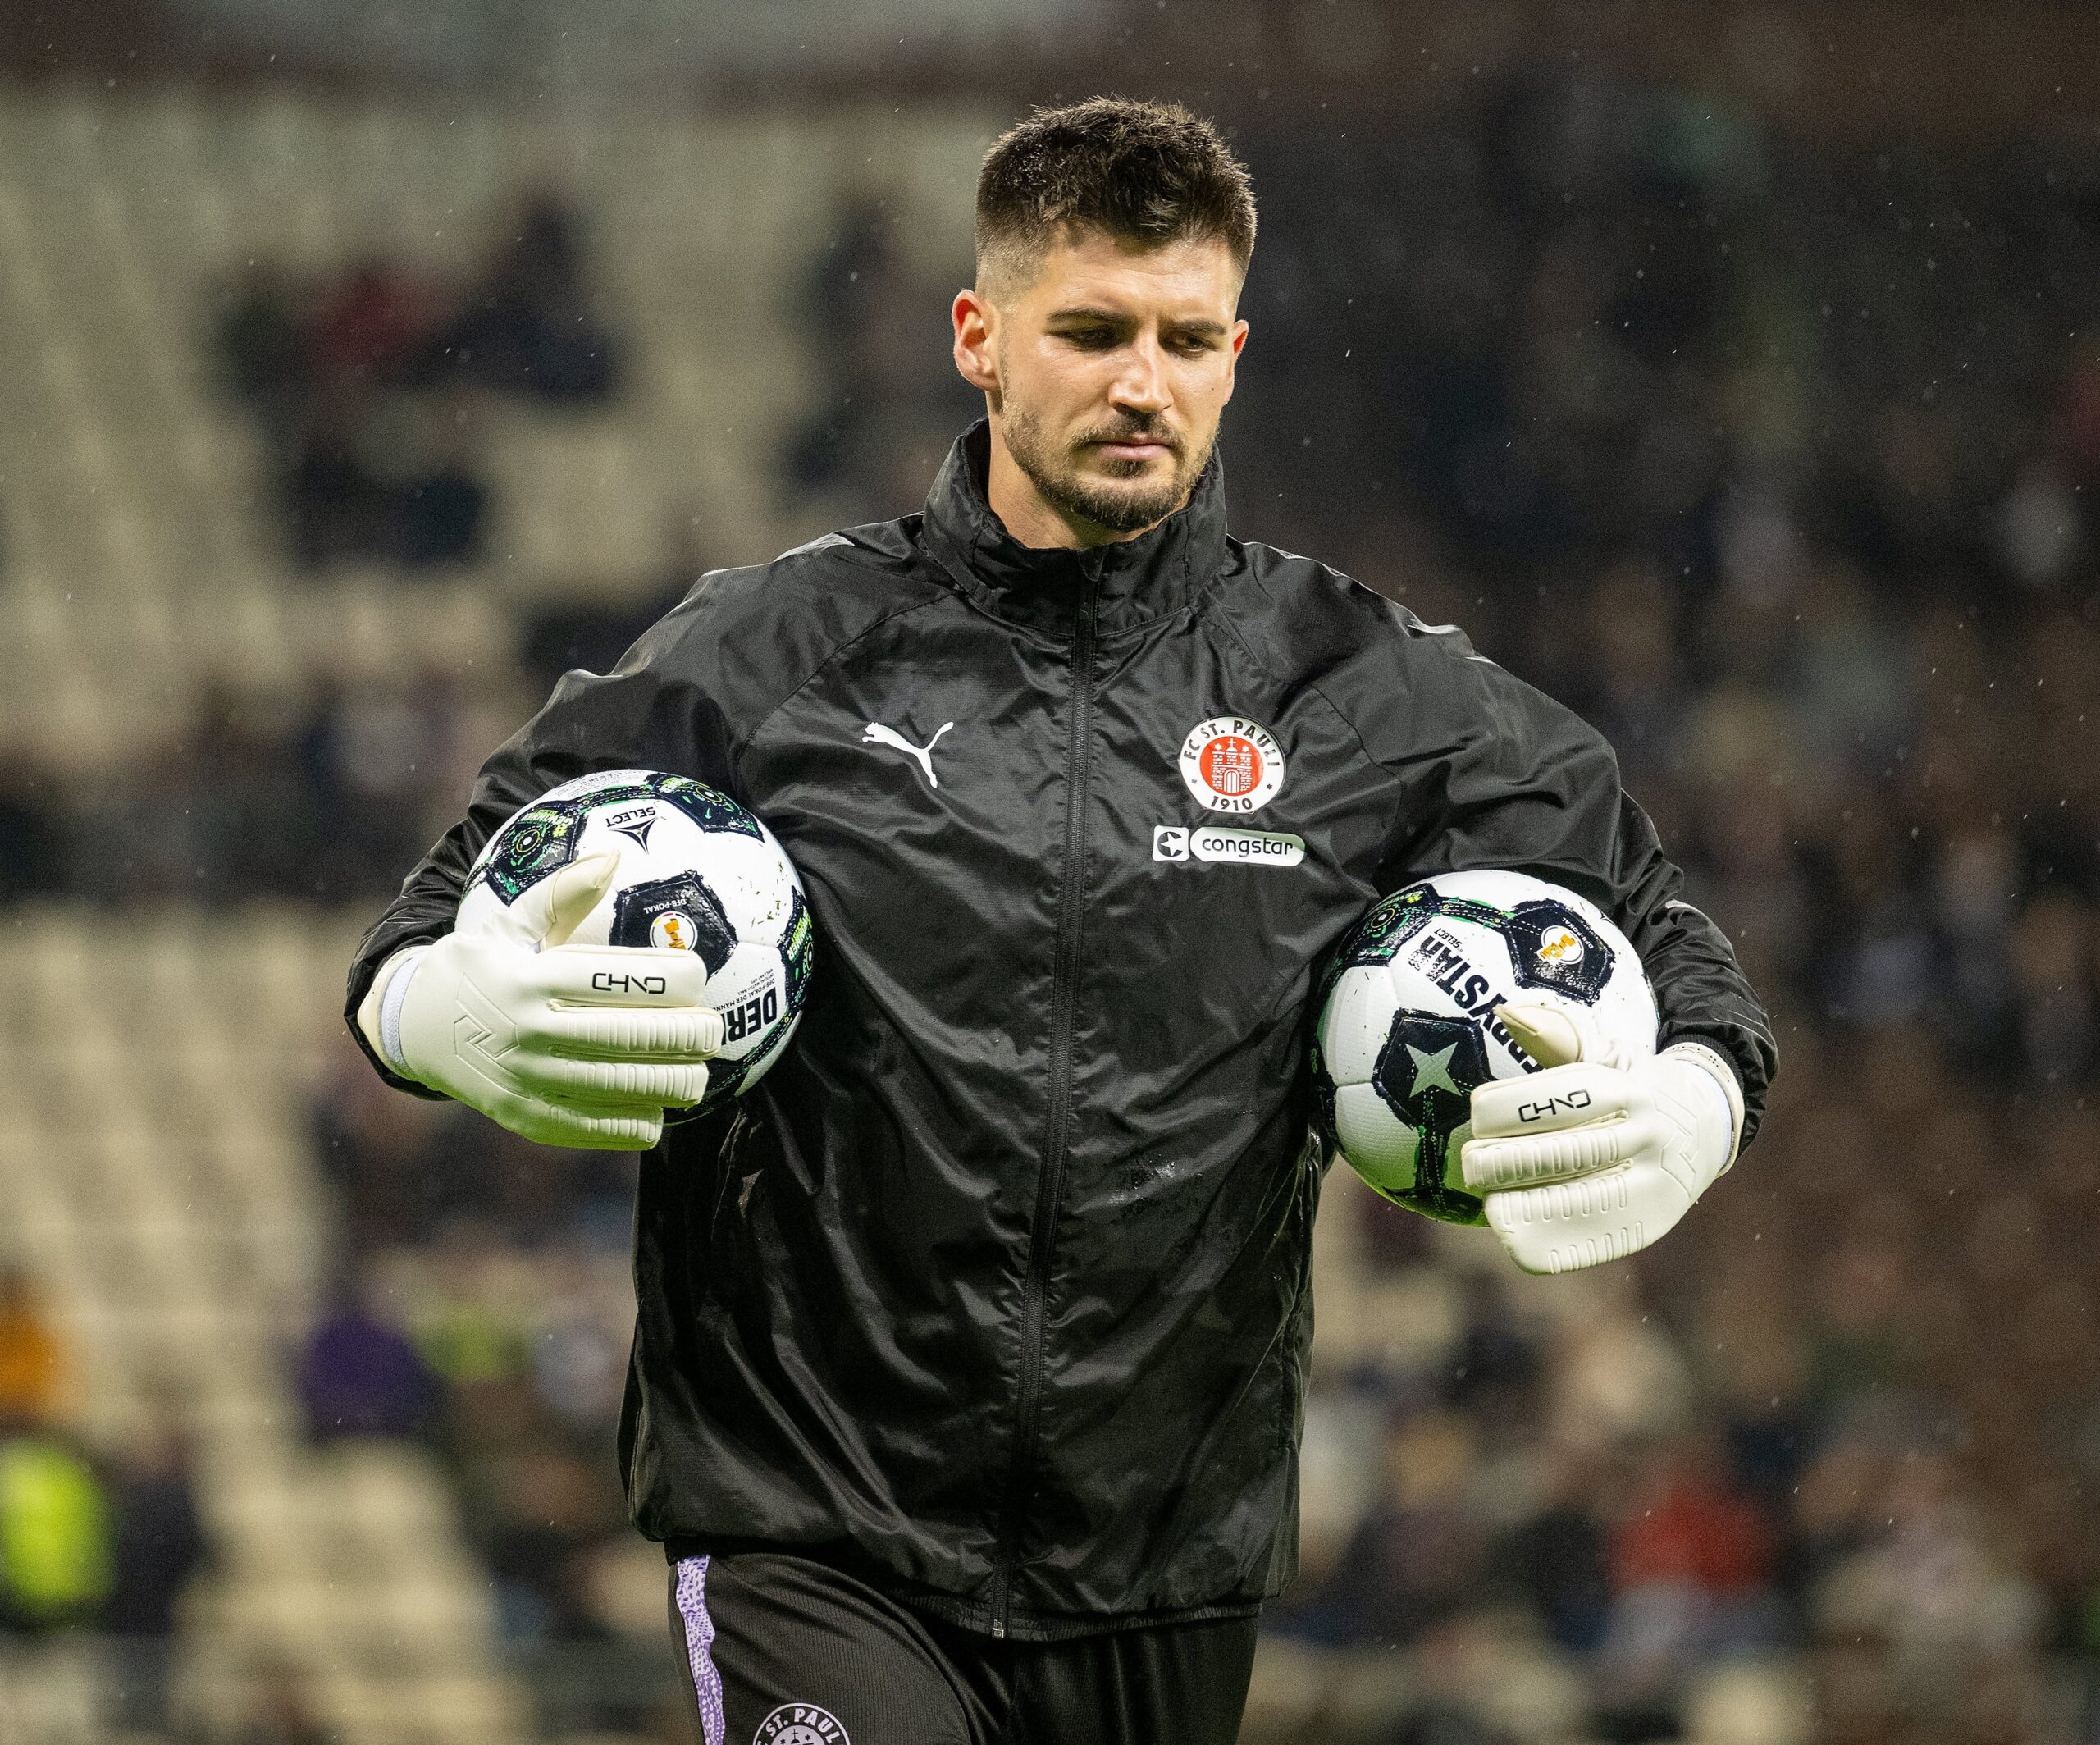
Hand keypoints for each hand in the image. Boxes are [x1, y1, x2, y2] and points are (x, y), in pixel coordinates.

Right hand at [357, 853, 722, 1149]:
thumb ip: (563, 891)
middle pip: (630, 1035)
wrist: (413, 1027)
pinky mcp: (526, 1118)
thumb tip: (613, 855)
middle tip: (716, 1030)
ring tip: (700, 1071)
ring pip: (622, 1086)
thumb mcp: (509, 922)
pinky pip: (597, 1127)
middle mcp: (529, 1031)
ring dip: (674, 1082)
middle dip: (687, 1035)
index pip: (619, 979)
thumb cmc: (481, 965)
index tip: (699, 975)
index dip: (672, 978)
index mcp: (531, 979)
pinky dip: (638, 1121)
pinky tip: (660, 1107)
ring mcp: (526, 1079)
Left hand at [1459, 1005, 1742, 1274]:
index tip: (1477, 1115)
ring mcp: (1652, 1185)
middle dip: (1503, 1163)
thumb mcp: (1608, 1051)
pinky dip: (1545, 1243)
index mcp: (1629, 1089)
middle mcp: (1644, 1137)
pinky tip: (1512, 1235)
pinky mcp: (1650, 1225)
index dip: (1507, 1110)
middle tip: (1472, 1165)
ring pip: (1577, 1204)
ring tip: (1491, 1203)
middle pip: (1563, 1155)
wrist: (1709, 1127)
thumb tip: (1504, 1012)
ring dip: (1521, 1208)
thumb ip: (1557, 1035)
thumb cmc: (1635, 1084)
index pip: (1560, 1099)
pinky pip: (1592, 1244)